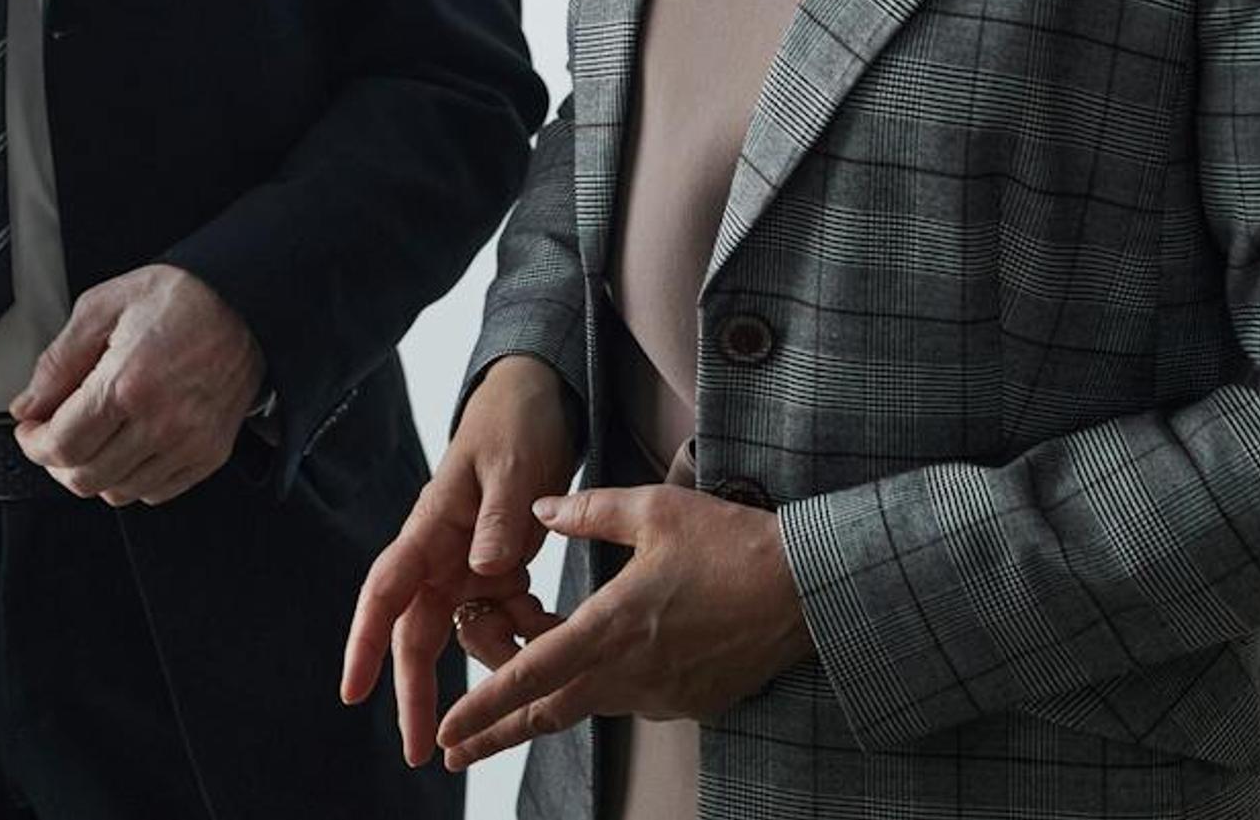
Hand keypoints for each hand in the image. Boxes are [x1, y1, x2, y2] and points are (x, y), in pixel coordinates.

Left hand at [8, 263, 263, 504]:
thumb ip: (58, 361)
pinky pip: (155, 493)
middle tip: (54, 434)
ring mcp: (188, 444)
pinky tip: (127, 446)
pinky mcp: (208, 454)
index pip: (61, 446)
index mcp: (127, 384)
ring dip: (92, 472)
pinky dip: (130, 479)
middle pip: (84, 478)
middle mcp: (160, 422)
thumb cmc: (179, 299)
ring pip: (117, 492)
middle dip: (56, 461)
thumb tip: (28, 404)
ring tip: (92, 439)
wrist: (244, 303)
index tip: (30, 431)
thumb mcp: (102, 307)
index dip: (33, 445)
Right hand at [341, 355, 580, 767]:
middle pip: (417, 631)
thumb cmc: (515, 420)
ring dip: (496, 655)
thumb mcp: (513, 462)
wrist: (540, 396)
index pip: (386, 589)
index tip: (353, 692)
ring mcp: (468, 563)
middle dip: (415, 691)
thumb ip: (503, 516)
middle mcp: (442, 552)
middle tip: (421, 750)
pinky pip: (503, 619)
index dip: (366, 642)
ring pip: (463, 633)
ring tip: (538, 646)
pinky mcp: (498, 569)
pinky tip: (549, 622)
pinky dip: (526, 631)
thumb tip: (484, 569)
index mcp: (431, 526)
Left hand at [434, 482, 813, 769]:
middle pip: (548, 713)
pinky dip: (600, 684)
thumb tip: (542, 510)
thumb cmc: (733, 543)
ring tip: (515, 679)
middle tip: (453, 749)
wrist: (810, 589)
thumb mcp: (655, 510)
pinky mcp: (689, 702)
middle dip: (495, 733)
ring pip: (587, 703)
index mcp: (614, 626)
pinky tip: (601, 657)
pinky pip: (630, 697)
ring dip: (548, 698)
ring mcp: (662, 695)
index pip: (533, 676)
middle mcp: (632, 673)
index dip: (485, 706)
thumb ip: (589, 512)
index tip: (448, 731)